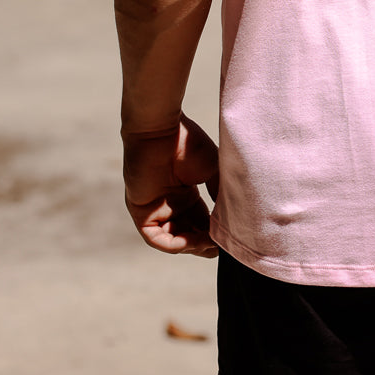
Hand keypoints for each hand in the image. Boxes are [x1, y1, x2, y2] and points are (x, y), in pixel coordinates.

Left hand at [121, 114, 219, 257]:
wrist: (160, 129)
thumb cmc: (186, 143)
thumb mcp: (213, 170)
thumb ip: (221, 194)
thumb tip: (234, 218)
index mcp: (185, 194)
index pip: (201, 222)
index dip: (215, 231)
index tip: (231, 234)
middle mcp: (170, 204)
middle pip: (189, 234)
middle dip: (206, 243)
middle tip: (222, 243)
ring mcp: (155, 209)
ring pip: (174, 240)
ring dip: (193, 245)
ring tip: (209, 241)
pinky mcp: (140, 212)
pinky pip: (156, 238)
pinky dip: (175, 244)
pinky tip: (192, 239)